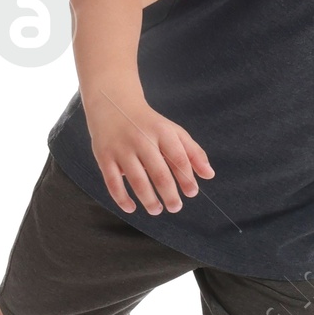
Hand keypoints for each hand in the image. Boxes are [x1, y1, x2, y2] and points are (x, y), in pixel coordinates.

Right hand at [85, 85, 213, 213]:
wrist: (112, 104)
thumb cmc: (149, 124)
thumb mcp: (173, 131)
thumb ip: (193, 152)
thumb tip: (209, 175)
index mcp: (162, 132)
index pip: (179, 159)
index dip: (187, 178)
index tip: (192, 193)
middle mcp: (142, 139)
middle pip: (159, 173)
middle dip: (170, 195)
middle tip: (175, 207)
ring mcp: (122, 149)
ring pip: (137, 180)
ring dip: (149, 200)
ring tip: (156, 210)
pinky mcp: (104, 156)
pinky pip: (113, 182)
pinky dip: (122, 198)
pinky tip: (131, 208)